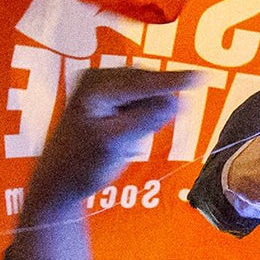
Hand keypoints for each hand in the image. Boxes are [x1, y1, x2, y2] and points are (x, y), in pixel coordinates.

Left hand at [8, 68, 198, 259]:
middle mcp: (97, 78)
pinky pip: (137, 102)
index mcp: (95, 86)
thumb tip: (174, 103)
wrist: (58, 182)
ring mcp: (100, 87)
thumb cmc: (81, 165)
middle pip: (145, 84)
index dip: (173, 81)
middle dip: (153, 106)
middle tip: (139, 136)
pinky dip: (140, 117)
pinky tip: (127, 136)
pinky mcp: (105, 99)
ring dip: (146, 114)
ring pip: (143, 94)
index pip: (142, 82)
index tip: (201, 77)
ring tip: (128, 139)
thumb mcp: (116, 143)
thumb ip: (145, 120)